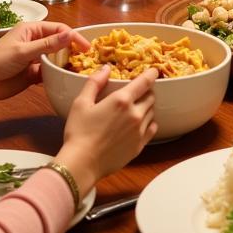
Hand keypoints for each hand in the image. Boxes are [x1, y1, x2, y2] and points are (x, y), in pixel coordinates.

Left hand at [0, 22, 89, 102]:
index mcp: (32, 30)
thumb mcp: (23, 51)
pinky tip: (67, 80)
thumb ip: (48, 45)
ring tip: (80, 71)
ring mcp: (35, 58)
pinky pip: (50, 72)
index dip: (74, 37)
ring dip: (67, 63)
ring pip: (57, 59)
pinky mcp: (33, 74)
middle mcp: (36, 42)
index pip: (59, 29)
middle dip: (73, 50)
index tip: (87, 48)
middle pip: (60, 43)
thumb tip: (70, 34)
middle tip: (88, 61)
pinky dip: (58, 75)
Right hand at [56, 66, 157, 190]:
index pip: (144, 82)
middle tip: (137, 93)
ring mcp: (139, 131)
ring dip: (146, 107)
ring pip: (152, 112)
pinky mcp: (140, 145)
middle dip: (146, 92)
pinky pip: (152, 129)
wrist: (82, 163)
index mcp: (121, 100)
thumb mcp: (81, 103)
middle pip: (150, 97)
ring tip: (135, 109)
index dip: (151, 74)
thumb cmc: (79, 132)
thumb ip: (95, 83)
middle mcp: (135, 114)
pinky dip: (149, 123)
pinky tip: (139, 125)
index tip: (154, 71)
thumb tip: (106, 69)